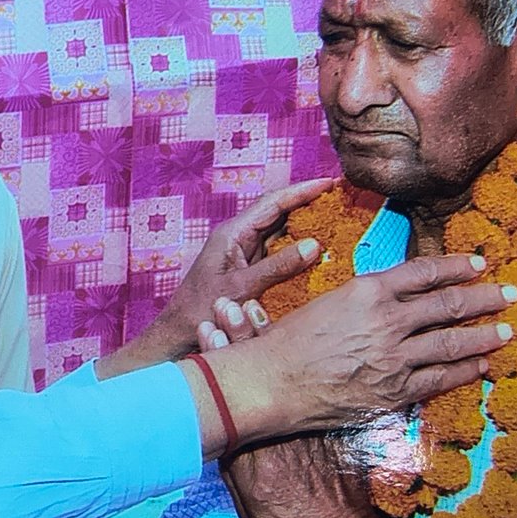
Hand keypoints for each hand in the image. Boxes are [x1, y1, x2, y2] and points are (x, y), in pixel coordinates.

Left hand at [98, 179, 328, 376]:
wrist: (177, 334)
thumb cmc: (200, 310)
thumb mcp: (241, 288)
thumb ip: (277, 267)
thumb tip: (315, 246)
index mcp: (232, 234)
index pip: (272, 203)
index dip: (302, 191)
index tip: (328, 183)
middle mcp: (238, 238)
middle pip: (278, 212)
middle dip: (308, 203)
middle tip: (339, 197)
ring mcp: (244, 253)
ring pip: (280, 232)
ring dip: (306, 225)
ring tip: (336, 219)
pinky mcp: (249, 270)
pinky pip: (278, 252)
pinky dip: (299, 249)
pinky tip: (318, 251)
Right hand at [192, 253, 516, 454]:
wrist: (271, 382)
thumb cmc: (286, 341)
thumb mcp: (325, 303)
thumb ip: (363, 298)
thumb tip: (390, 294)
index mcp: (367, 290)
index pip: (424, 272)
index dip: (457, 268)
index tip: (480, 265)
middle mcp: (387, 319)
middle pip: (448, 304)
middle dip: (485, 298)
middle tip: (511, 294)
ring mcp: (394, 356)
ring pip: (453, 341)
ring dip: (485, 334)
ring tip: (507, 330)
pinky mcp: (395, 390)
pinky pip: (442, 378)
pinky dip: (466, 370)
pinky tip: (482, 365)